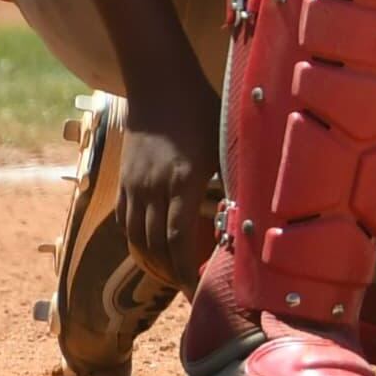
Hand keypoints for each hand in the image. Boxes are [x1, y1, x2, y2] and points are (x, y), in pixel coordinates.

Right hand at [116, 99, 219, 288]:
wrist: (160, 84)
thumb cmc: (204, 109)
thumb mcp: (227, 142)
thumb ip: (234, 176)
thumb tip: (251, 212)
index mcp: (185, 179)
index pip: (181, 240)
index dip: (187, 271)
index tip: (199, 291)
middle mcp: (155, 187)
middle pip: (156, 247)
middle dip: (172, 274)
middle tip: (190, 290)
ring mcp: (136, 185)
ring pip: (136, 239)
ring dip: (153, 263)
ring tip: (172, 276)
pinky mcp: (124, 180)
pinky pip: (125, 222)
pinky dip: (137, 242)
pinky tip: (151, 251)